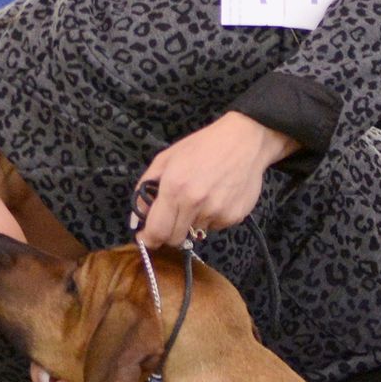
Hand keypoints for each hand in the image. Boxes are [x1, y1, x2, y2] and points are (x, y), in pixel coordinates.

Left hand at [132, 112, 298, 248]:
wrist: (244, 141)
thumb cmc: (203, 146)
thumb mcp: (166, 159)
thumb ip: (146, 188)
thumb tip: (136, 219)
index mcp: (174, 187)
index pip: (157, 230)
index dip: (149, 239)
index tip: (146, 239)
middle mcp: (195, 203)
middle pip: (175, 239)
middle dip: (169, 233)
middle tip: (173, 218)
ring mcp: (216, 213)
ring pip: (196, 233)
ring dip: (193, 222)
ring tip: (202, 197)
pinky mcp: (233, 217)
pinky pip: (215, 227)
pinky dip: (211, 217)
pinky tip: (218, 197)